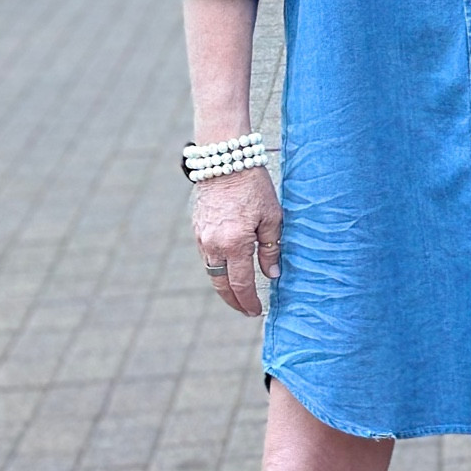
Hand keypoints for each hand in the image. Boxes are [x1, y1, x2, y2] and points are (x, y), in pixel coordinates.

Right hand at [193, 165, 282, 315]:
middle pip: (222, 285)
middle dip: (234, 301)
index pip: (241, 284)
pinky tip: (228, 269)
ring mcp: (202, 238)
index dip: (249, 302)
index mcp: (235, 244)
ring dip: (224, 286)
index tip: (256, 311)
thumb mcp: (272, 217)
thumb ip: (271, 249)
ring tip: (238, 294)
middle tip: (246, 310)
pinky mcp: (197, 229)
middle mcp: (214, 245)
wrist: (225, 160)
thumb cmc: (253, 186)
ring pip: (211, 272)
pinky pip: (206, 257)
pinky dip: (217, 267)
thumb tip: (271, 275)